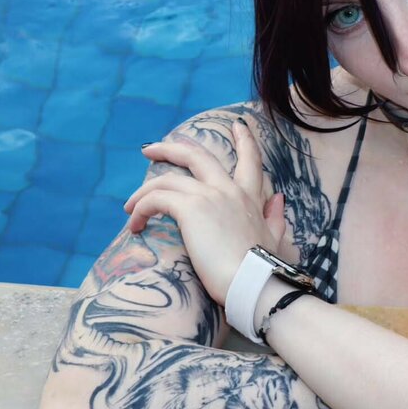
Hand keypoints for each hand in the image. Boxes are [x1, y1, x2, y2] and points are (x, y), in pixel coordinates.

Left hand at [123, 120, 286, 305]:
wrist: (253, 282)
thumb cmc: (263, 268)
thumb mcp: (275, 238)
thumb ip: (275, 216)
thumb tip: (278, 199)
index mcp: (248, 196)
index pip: (249, 160)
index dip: (244, 141)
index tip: (237, 126)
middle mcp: (228, 189)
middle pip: (196, 155)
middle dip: (170, 148)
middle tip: (149, 149)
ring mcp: (209, 195)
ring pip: (167, 178)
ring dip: (144, 192)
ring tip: (129, 207)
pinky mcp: (190, 208)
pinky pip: (156, 199)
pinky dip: (141, 209)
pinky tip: (135, 225)